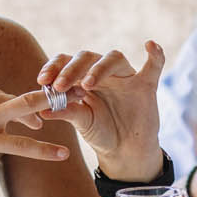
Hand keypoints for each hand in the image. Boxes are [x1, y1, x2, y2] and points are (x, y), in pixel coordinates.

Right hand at [0, 79, 71, 172]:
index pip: (1, 93)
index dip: (17, 105)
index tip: (29, 114)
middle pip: (21, 96)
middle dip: (47, 98)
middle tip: (66, 101)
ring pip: (27, 110)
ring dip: (51, 112)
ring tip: (74, 114)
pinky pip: (20, 145)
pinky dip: (43, 150)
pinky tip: (61, 155)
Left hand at [34, 41, 166, 179]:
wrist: (125, 151)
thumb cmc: (100, 132)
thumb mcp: (81, 122)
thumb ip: (65, 112)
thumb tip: (41, 110)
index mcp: (83, 76)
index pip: (66, 61)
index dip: (54, 67)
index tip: (42, 80)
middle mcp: (103, 72)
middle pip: (87, 57)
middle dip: (71, 69)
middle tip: (59, 85)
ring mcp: (125, 77)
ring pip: (113, 58)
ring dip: (99, 68)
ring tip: (86, 85)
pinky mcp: (146, 86)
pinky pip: (154, 66)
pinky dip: (155, 55)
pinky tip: (150, 45)